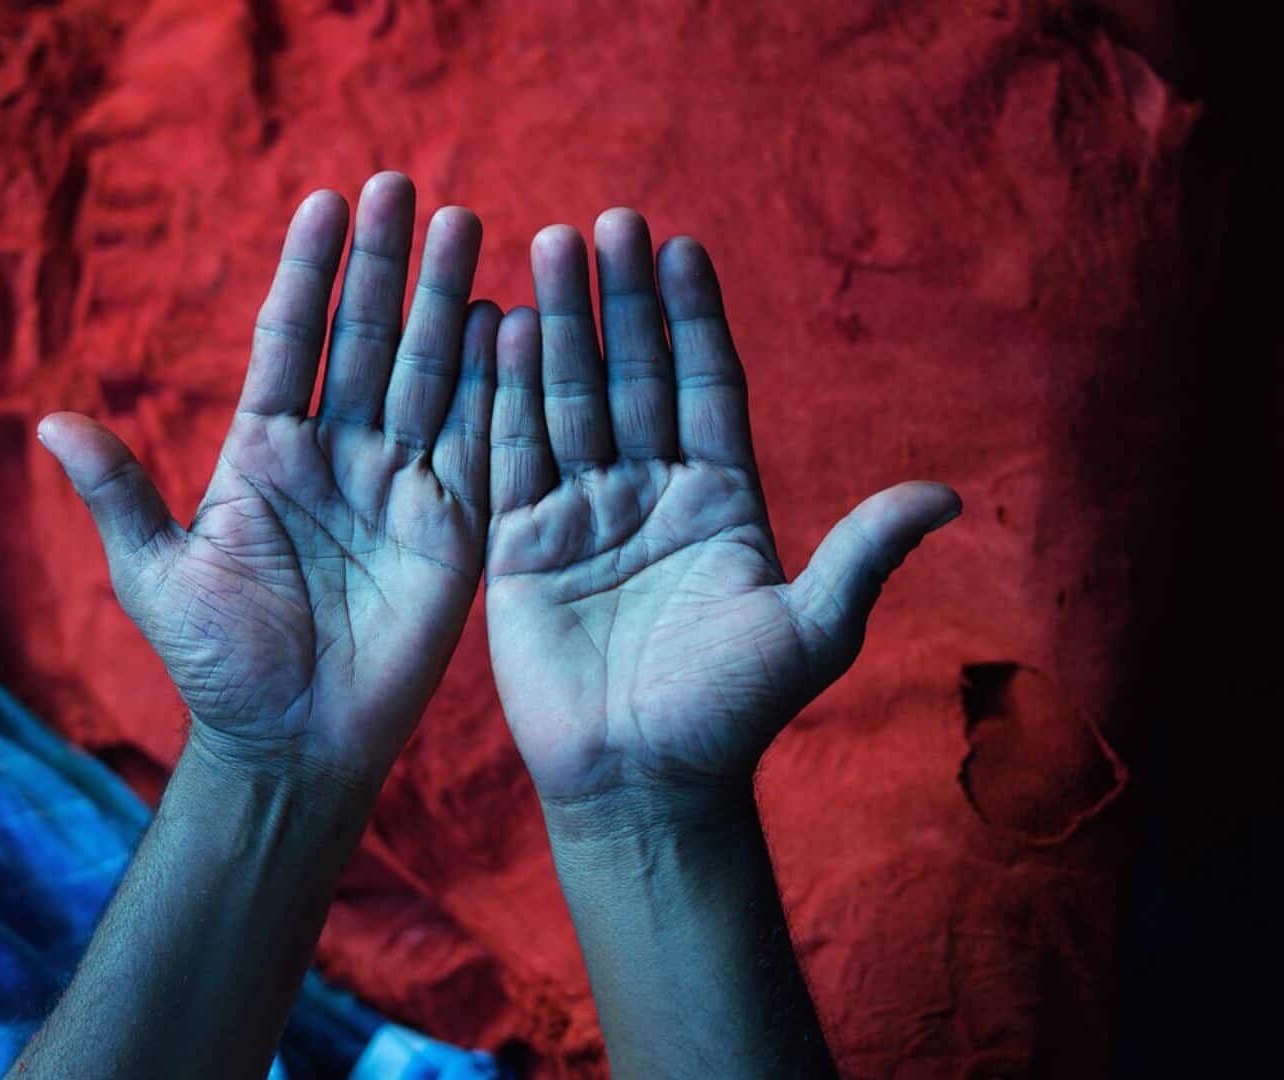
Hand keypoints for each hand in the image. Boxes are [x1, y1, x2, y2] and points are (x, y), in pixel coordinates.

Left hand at [40, 173, 497, 783]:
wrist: (290, 745)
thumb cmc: (217, 664)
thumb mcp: (155, 576)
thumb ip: (119, 493)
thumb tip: (47, 419)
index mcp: (264, 453)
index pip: (288, 342)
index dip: (307, 274)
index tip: (324, 203)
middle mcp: (336, 455)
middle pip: (365, 339)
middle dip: (385, 264)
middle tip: (405, 186)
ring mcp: (399, 485)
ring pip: (427, 373)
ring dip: (446, 303)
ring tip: (467, 225)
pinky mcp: (453, 527)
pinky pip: (478, 443)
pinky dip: (494, 385)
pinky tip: (509, 322)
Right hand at [484, 211, 959, 806]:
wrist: (640, 781)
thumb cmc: (730, 712)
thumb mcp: (810, 628)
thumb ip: (863, 552)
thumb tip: (948, 495)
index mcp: (722, 503)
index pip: (706, 388)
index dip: (694, 318)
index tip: (682, 247)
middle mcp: (651, 495)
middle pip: (634, 377)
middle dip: (621, 301)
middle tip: (607, 222)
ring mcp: (584, 515)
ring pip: (570, 400)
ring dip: (562, 328)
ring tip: (549, 248)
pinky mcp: (524, 545)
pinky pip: (514, 454)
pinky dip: (506, 393)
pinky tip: (502, 329)